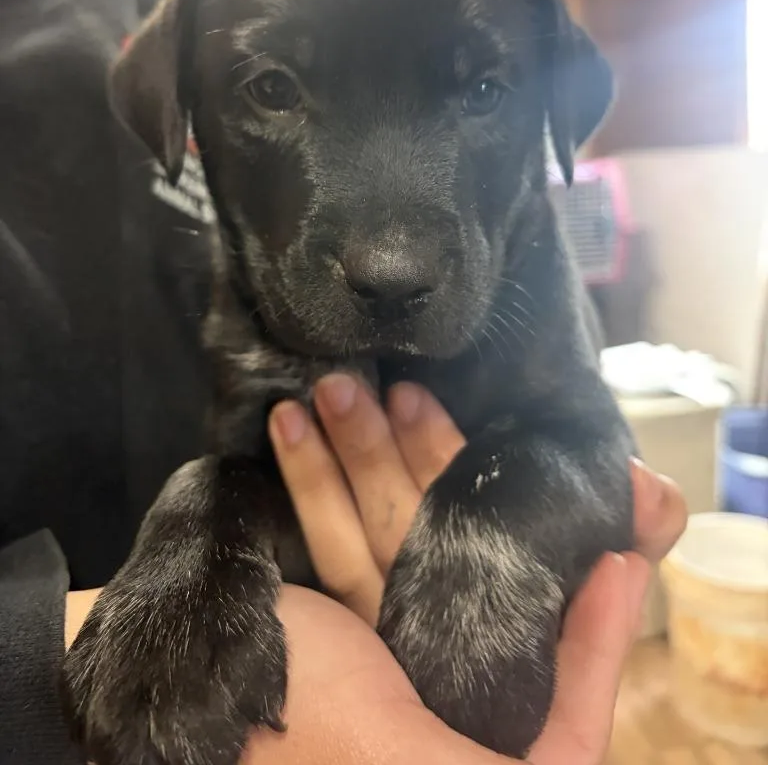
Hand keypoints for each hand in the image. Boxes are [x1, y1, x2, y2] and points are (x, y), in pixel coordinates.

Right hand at [264, 375, 686, 764]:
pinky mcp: (312, 619)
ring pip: (356, 514)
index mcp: (480, 629)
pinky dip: (300, 481)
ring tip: (330, 386)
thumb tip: (634, 550)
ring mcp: (368, 615)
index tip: (423, 404)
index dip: (454, 459)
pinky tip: (287, 425)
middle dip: (388, 442)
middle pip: (408, 508)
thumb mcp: (534, 750)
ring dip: (341, 448)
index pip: (480, 528)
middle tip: (379, 385)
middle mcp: (427, 614)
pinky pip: (314, 541)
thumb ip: (588, 659)